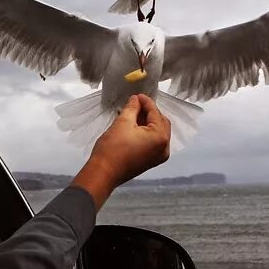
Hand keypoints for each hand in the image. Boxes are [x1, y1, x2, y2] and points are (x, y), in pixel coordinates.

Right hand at [71, 94, 170, 209]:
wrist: (103, 173)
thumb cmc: (113, 148)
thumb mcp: (123, 122)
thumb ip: (132, 108)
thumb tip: (136, 100)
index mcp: (160, 137)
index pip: (156, 113)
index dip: (146, 102)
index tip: (137, 95)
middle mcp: (164, 148)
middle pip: (161, 122)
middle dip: (149, 112)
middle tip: (135, 104)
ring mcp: (159, 156)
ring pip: (157, 132)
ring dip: (147, 122)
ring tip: (133, 113)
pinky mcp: (151, 161)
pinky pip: (153, 141)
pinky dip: (146, 132)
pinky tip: (134, 125)